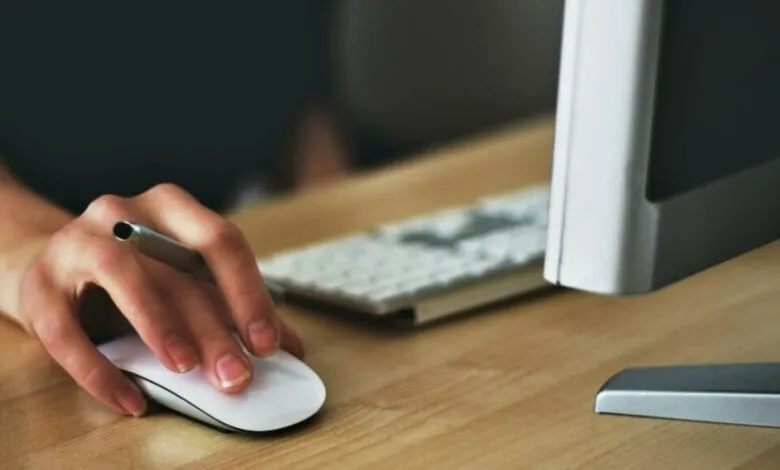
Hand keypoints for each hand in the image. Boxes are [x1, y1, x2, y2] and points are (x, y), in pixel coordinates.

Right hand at [18, 183, 303, 416]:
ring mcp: (76, 243)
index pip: (221, 241)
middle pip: (177, 269)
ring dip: (159, 325)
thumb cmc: (135, 274)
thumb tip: (290, 347)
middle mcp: (124, 213)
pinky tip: (130, 400)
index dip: (248, 292)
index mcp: (171, 208)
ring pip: (122, 276)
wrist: (55, 267)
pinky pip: (66, 330)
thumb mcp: (185, 281)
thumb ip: (232, 308)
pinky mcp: (38, 285)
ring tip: (186, 369)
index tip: (268, 343)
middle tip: (236, 375)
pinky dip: (100, 370)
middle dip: (213, 327)